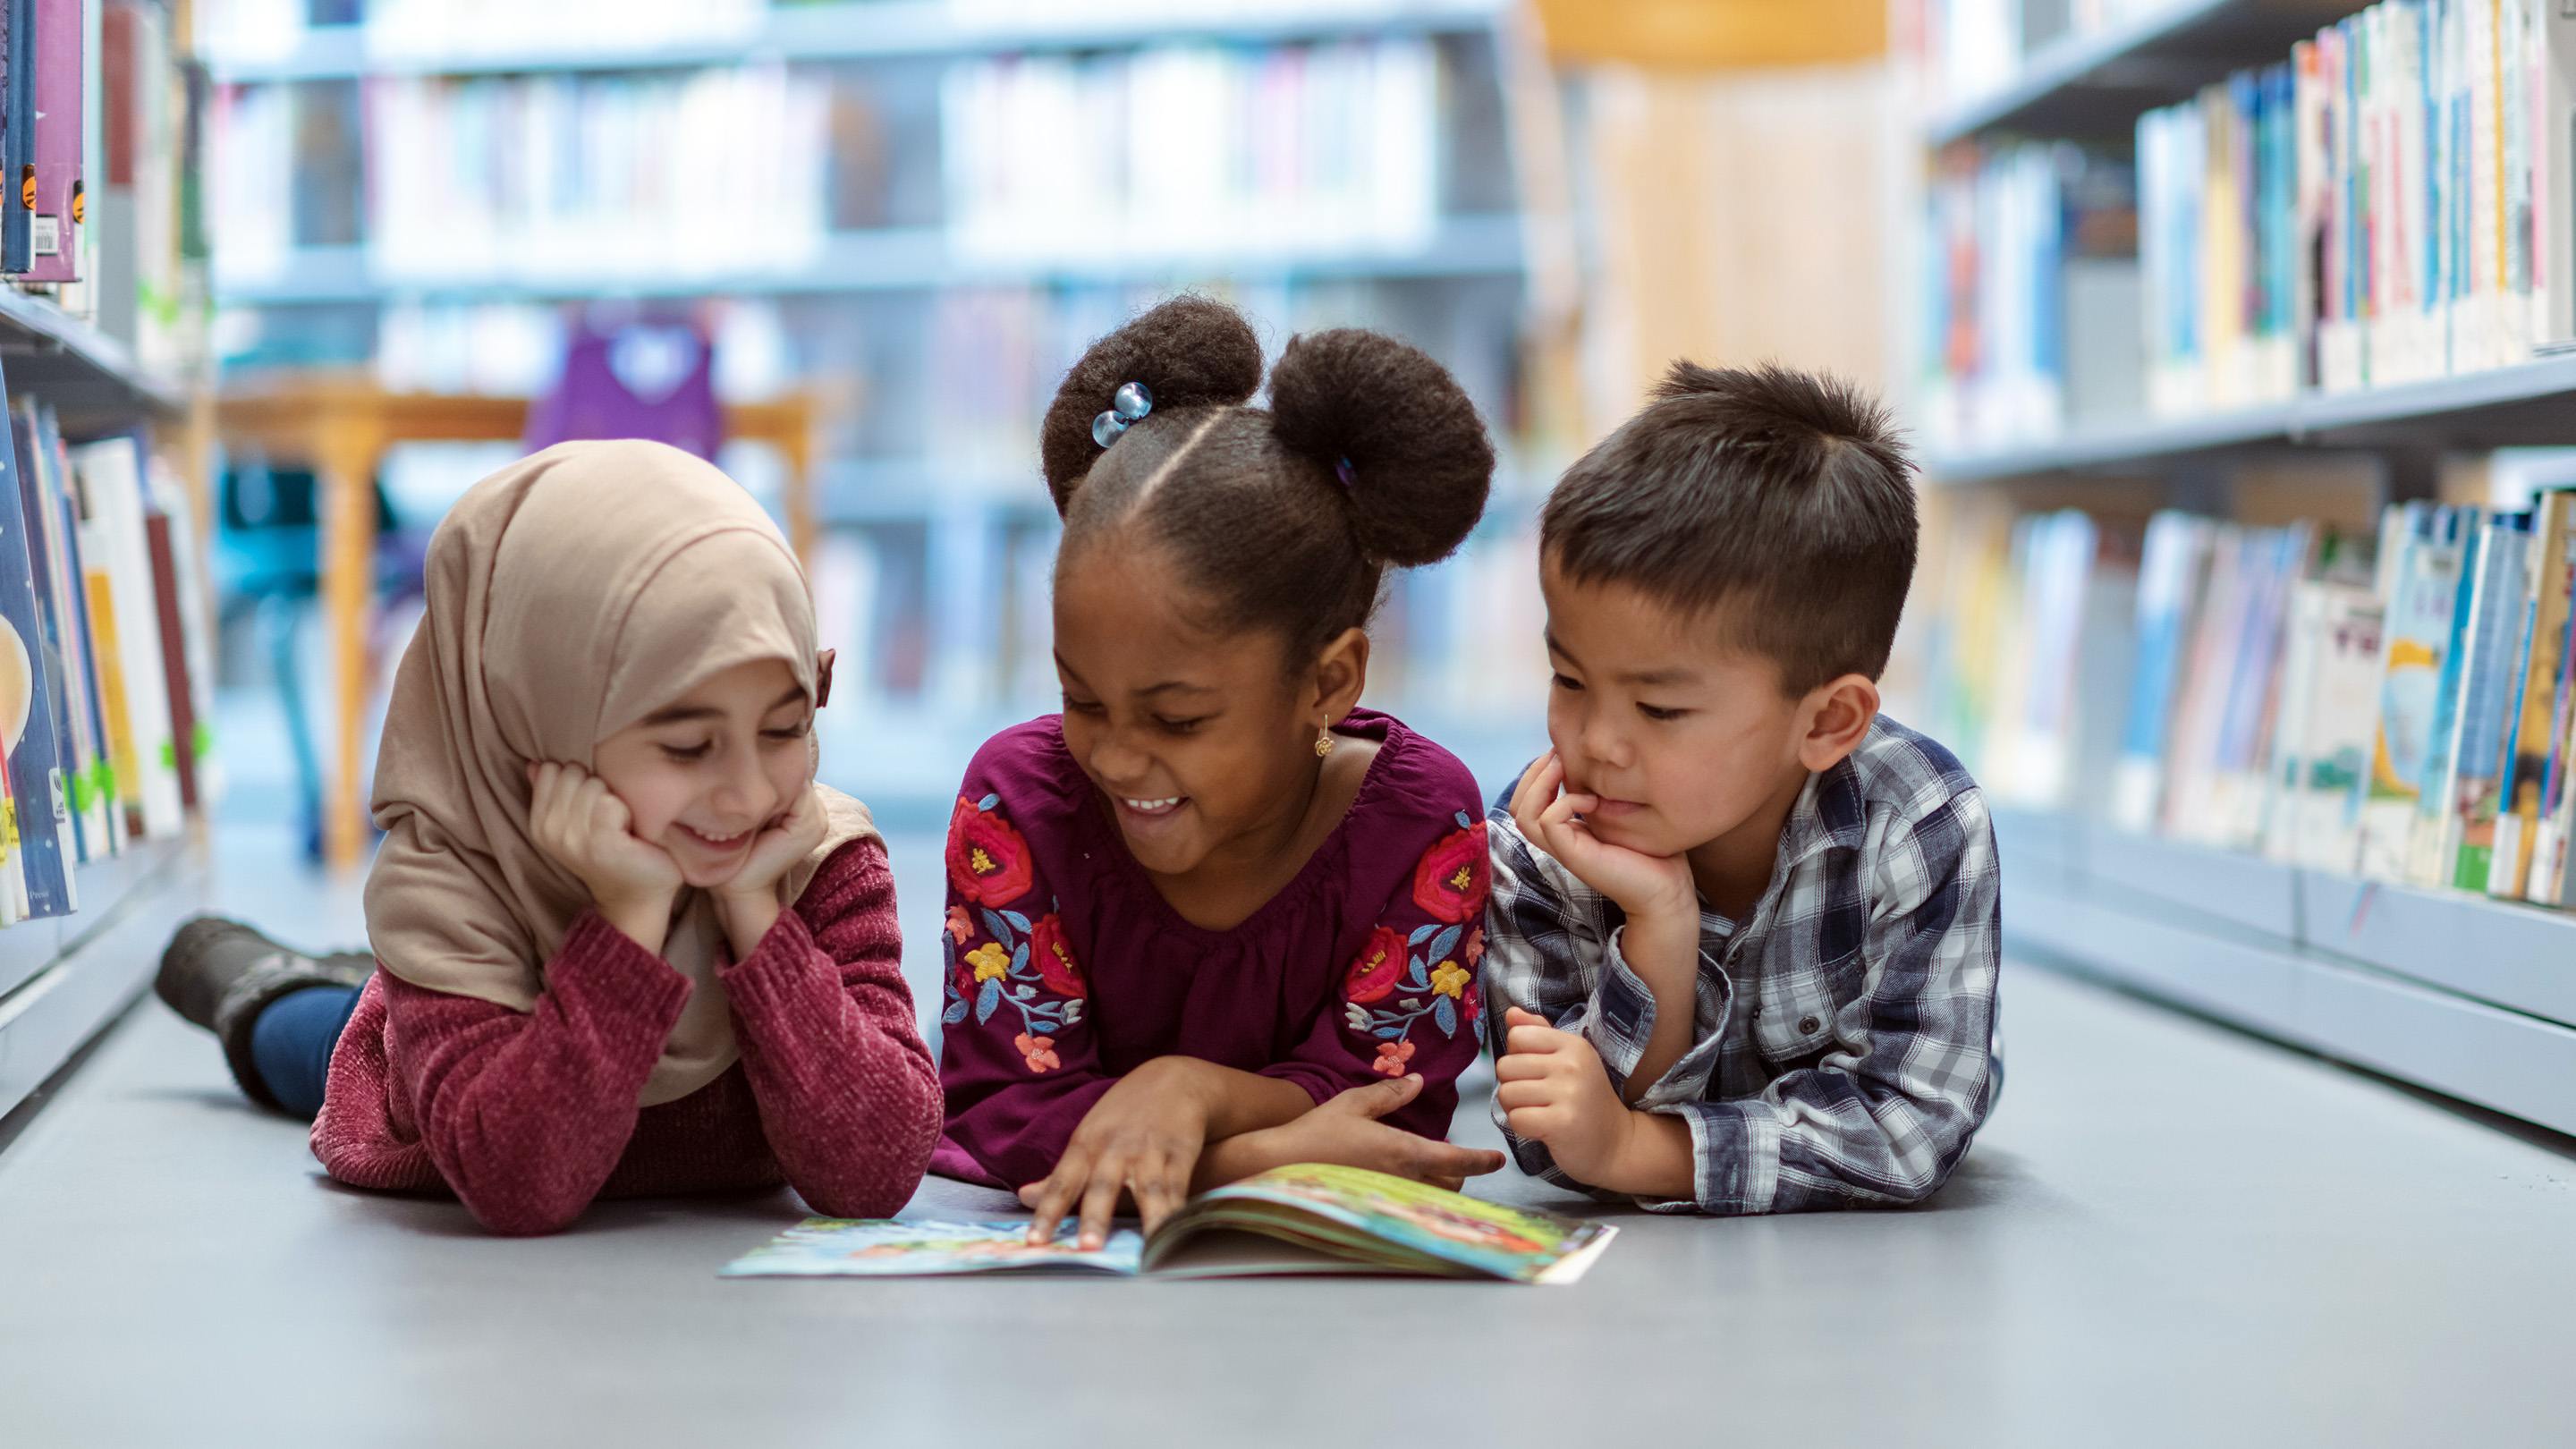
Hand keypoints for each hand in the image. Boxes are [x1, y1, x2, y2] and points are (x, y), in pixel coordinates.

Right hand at [527, 762, 681, 945]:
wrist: (637, 893)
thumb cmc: (610, 850)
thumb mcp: (574, 821)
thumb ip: (553, 792)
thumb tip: (536, 764)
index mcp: (539, 824)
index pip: (552, 769)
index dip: (578, 778)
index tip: (589, 804)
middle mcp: (551, 832)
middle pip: (573, 772)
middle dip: (596, 785)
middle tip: (608, 816)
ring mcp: (573, 840)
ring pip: (594, 785)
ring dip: (614, 799)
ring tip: (618, 824)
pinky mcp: (601, 844)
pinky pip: (611, 803)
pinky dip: (625, 811)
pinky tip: (628, 831)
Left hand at [1017, 1059, 1213, 1249]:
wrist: (1173, 1079)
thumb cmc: (1123, 1115)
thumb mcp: (1088, 1136)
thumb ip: (1060, 1174)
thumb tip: (1024, 1197)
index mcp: (1086, 1144)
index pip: (1062, 1182)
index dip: (1048, 1212)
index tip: (1034, 1241)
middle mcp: (1115, 1149)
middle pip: (1103, 1186)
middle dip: (1096, 1217)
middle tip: (1088, 1248)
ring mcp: (1150, 1151)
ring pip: (1149, 1189)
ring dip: (1147, 1218)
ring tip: (1148, 1247)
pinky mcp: (1181, 1153)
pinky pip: (1178, 1187)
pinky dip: (1177, 1211)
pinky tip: (1177, 1233)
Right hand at [1247, 1075, 1504, 1190]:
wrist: (1278, 1168)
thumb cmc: (1315, 1134)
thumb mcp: (1353, 1104)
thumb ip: (1390, 1094)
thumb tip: (1417, 1081)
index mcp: (1403, 1153)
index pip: (1457, 1161)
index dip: (1481, 1161)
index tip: (1496, 1160)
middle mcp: (1403, 1183)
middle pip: (1450, 1185)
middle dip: (1456, 1173)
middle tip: (1449, 1157)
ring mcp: (1389, 1201)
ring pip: (1431, 1200)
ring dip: (1437, 1188)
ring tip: (1425, 1171)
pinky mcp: (1374, 1213)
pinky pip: (1408, 1210)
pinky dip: (1414, 1200)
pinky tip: (1401, 1189)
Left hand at [1494, 1006, 1636, 1185]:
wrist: (1615, 1143)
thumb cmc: (1584, 1098)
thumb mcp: (1567, 1059)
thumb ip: (1538, 1033)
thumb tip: (1511, 1012)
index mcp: (1573, 1045)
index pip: (1517, 1036)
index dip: (1517, 1057)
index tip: (1536, 1073)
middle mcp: (1573, 1065)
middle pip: (1505, 1066)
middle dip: (1512, 1085)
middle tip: (1536, 1098)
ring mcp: (1569, 1094)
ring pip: (1507, 1093)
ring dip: (1516, 1108)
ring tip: (1539, 1112)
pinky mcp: (1563, 1123)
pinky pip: (1516, 1119)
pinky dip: (1523, 1127)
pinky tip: (1543, 1128)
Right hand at [1507, 751, 1695, 924]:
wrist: (1667, 890)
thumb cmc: (1651, 852)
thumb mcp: (1621, 813)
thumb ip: (1602, 793)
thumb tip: (1597, 762)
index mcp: (1566, 830)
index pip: (1525, 801)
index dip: (1536, 773)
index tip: (1563, 754)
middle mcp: (1559, 840)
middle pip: (1517, 806)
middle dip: (1533, 773)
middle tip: (1560, 755)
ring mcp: (1564, 850)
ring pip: (1523, 815)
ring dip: (1540, 784)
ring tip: (1565, 770)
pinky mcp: (1575, 856)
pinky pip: (1549, 822)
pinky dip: (1565, 802)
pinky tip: (1592, 800)